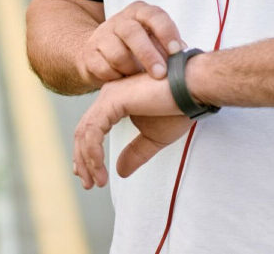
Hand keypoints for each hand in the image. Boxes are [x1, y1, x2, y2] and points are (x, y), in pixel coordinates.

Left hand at [73, 73, 189, 188]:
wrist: (192, 89)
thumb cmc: (177, 108)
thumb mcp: (153, 138)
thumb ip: (135, 153)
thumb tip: (120, 171)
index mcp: (114, 103)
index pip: (91, 130)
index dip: (86, 154)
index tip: (89, 176)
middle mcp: (107, 97)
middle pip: (83, 131)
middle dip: (82, 160)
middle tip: (88, 184)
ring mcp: (108, 97)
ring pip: (85, 132)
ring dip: (87, 160)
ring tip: (97, 181)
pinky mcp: (112, 100)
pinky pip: (93, 130)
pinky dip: (93, 151)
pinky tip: (99, 167)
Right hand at [76, 1, 184, 87]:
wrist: (100, 54)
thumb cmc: (137, 49)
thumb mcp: (154, 41)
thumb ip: (169, 46)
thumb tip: (184, 56)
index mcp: (139, 13)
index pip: (154, 15)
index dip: (166, 32)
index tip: (177, 52)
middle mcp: (120, 21)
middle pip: (132, 32)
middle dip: (148, 55)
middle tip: (161, 74)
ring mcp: (102, 36)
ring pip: (117, 54)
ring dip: (131, 70)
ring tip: (139, 78)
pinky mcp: (90, 53)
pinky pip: (104, 69)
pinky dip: (116, 78)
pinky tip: (122, 80)